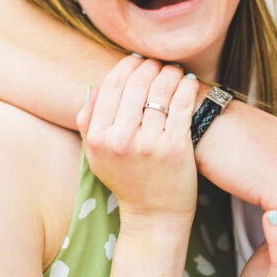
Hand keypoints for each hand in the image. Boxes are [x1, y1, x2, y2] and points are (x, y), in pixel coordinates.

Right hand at [77, 55, 198, 226]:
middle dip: (149, 66)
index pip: (111, 87)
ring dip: (169, 73)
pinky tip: (188, 82)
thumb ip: (88, 123)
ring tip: (173, 71)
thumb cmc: (127, 182)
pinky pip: (181, 104)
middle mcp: (121, 140)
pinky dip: (186, 87)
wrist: (154, 216)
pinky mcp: (176, 147)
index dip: (126, 67)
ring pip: (160, 90)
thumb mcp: (96, 156)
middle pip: (136, 84)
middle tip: (158, 62)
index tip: (136, 60)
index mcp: (99, 138)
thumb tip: (93, 89)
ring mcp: (149, 144)